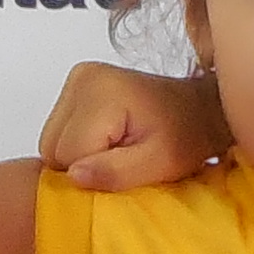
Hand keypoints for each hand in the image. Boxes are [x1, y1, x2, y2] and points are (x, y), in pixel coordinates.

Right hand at [41, 62, 223, 192]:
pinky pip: (58, 132)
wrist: (201, 108)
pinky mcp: (76, 83)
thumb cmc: (188, 136)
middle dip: (85, 163)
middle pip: (54, 148)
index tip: (128, 165)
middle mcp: (82, 78)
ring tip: (118, 148)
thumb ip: (117, 172)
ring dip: (80, 156)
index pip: (69, 155)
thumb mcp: (161, 163)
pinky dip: (78, 144)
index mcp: (102, 94)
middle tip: (125, 158)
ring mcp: (77, 78)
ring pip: (52, 142)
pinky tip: (108, 139)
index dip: (95, 172)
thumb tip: (73, 175)